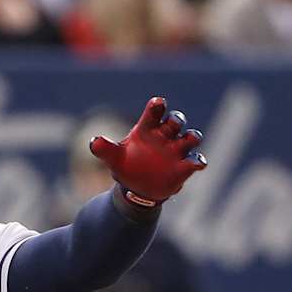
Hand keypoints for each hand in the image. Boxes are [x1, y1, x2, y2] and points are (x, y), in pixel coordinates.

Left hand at [88, 98, 206, 206]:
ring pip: (191, 137)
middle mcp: (165, 135)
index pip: (155, 112)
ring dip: (192, 136)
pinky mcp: (184, 166)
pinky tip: (197, 163)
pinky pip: (195, 160)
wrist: (137, 189)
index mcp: (148, 128)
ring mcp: (177, 150)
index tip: (158, 103)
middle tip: (173, 123)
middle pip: (176, 121)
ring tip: (190, 138)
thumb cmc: (126, 166)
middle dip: (176, 120)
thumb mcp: (113, 158)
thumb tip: (94, 142)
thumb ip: (104, 149)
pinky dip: (198, 160)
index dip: (158, 105)